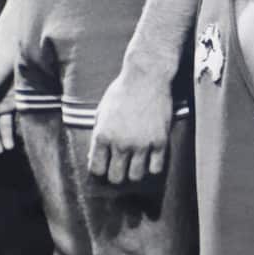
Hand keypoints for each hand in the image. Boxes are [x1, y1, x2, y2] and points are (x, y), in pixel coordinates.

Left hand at [88, 64, 172, 183]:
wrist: (147, 76)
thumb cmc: (122, 91)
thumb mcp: (102, 111)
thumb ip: (97, 136)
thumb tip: (93, 156)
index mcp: (103, 135)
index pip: (96, 169)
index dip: (100, 170)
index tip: (105, 166)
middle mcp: (121, 143)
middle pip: (116, 178)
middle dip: (116, 175)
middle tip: (120, 167)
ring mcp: (141, 144)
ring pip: (136, 176)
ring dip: (134, 172)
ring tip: (135, 163)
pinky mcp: (160, 141)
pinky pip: (156, 168)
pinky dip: (152, 166)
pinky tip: (150, 157)